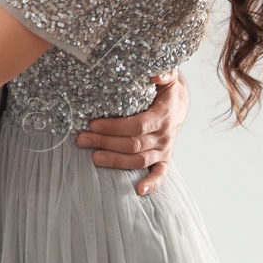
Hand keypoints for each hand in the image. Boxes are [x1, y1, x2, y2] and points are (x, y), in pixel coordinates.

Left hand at [75, 68, 189, 195]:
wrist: (180, 103)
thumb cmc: (166, 89)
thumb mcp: (167, 76)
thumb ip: (163, 72)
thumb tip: (154, 73)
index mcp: (163, 116)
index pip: (137, 125)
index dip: (114, 126)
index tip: (92, 123)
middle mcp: (164, 135)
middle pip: (133, 144)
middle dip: (105, 142)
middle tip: (81, 139)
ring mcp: (164, 149)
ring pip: (139, 160)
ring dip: (115, 161)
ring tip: (93, 158)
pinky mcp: (164, 159)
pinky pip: (160, 174)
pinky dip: (152, 184)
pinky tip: (138, 190)